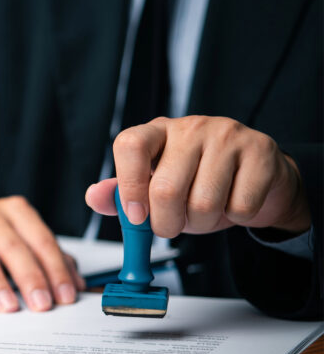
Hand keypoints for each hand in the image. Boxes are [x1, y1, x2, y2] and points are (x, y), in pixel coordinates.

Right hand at [0, 197, 84, 312]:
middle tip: (42, 305)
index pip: (40, 240)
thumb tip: (76, 284)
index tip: (65, 296)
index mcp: (15, 212)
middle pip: (13, 247)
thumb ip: (48, 257)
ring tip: (10, 307)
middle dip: (30, 278)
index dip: (55, 269)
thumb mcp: (18, 236)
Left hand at [85, 116, 310, 236]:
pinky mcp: (260, 151)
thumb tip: (94, 197)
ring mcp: (227, 135)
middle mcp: (190, 127)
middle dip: (166, 223)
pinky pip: (240, 206)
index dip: (129, 186)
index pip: (130, 145)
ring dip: (202, 223)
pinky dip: (235, 218)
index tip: (136, 216)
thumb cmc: (199, 183)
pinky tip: (234, 202)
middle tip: (172, 225)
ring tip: (204, 213)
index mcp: (157, 131)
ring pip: (203, 202)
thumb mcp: (154, 189)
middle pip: (165, 188)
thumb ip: (122, 195)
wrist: (257, 179)